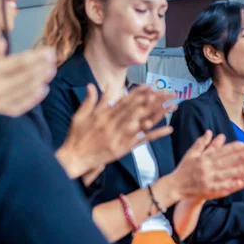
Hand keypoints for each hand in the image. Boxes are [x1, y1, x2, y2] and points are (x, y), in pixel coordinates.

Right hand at [0, 10, 55, 130]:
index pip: (19, 63)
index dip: (37, 57)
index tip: (48, 51)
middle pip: (28, 77)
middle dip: (43, 66)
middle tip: (54, 58)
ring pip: (28, 91)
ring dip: (42, 79)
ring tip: (52, 71)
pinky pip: (22, 106)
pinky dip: (34, 98)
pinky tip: (41, 90)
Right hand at [56, 84, 175, 178]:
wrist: (73, 159)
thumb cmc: (76, 138)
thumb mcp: (79, 116)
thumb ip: (90, 101)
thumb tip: (92, 85)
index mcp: (103, 115)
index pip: (124, 101)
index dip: (137, 92)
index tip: (150, 86)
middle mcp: (113, 123)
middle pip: (136, 109)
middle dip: (152, 99)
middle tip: (165, 91)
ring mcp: (119, 136)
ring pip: (141, 122)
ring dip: (157, 113)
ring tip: (170, 106)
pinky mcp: (123, 149)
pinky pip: (142, 141)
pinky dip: (156, 135)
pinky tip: (168, 129)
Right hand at [170, 131, 243, 200]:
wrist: (174, 186)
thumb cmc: (184, 169)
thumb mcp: (191, 154)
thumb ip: (202, 143)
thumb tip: (211, 132)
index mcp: (205, 158)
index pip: (225, 151)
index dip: (239, 147)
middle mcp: (209, 167)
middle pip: (232, 160)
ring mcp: (211, 180)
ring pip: (232, 173)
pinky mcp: (211, 190)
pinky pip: (228, 186)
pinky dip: (238, 184)